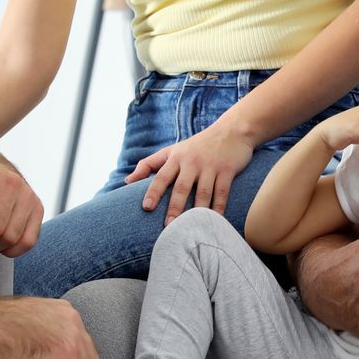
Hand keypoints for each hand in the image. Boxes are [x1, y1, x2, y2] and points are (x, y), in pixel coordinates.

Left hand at [124, 121, 254, 220]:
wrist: (232, 130)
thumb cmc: (197, 145)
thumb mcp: (172, 150)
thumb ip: (149, 164)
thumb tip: (127, 181)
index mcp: (176, 157)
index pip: (161, 176)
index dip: (153, 191)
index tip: (147, 207)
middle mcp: (192, 162)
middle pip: (181, 187)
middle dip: (174, 207)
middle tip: (168, 226)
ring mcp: (210, 167)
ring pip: (202, 193)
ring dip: (196, 211)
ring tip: (190, 228)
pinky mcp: (227, 171)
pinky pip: (222, 193)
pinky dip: (218, 208)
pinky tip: (214, 221)